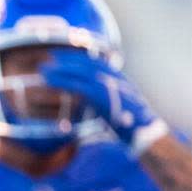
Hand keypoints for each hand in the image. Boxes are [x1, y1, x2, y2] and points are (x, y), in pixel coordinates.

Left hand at [39, 48, 165, 149]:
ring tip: (44, 69)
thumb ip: (105, 102)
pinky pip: (79, 86)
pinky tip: (50, 81)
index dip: (79, 58)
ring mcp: (111, 86)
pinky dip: (63, 82)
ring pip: (82, 72)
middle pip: (87, 63)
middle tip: (49, 56)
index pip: (97, 62)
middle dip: (67, 58)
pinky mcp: (104, 97)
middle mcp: (116, 79)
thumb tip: (91, 104)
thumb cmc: (133, 127)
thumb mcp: (120, 110)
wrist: (147, 134)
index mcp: (120, 79)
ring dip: (61, 69)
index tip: (64, 56)